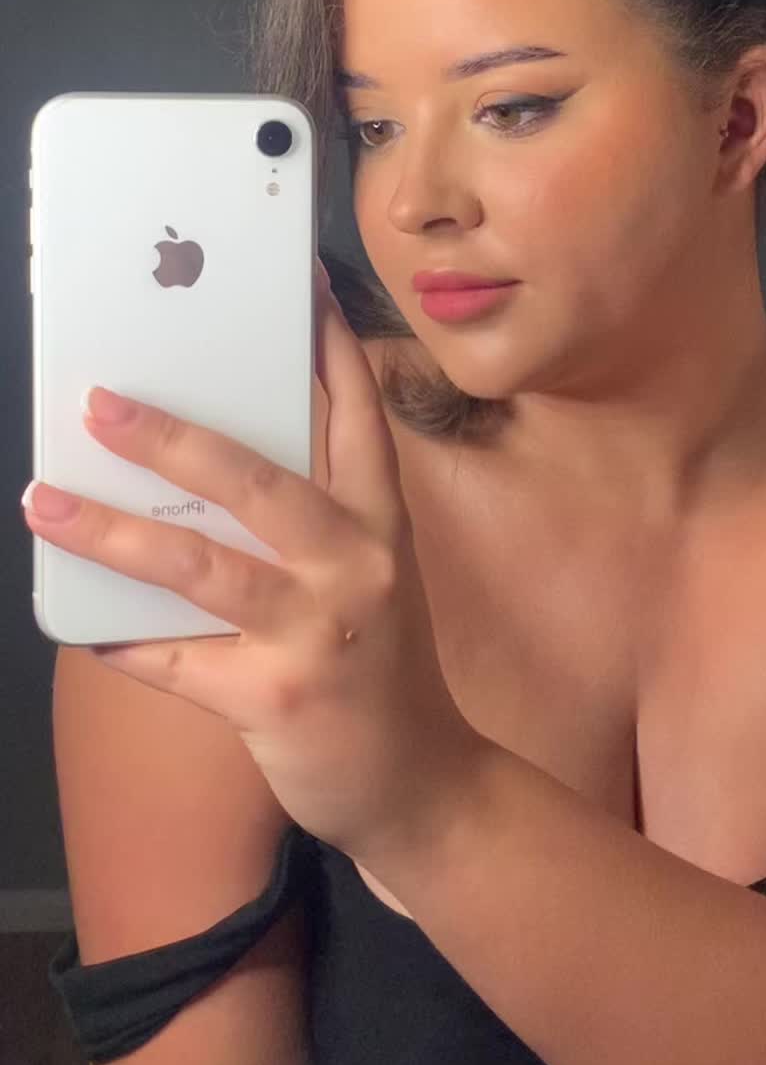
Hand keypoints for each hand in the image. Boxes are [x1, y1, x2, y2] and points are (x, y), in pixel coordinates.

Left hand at [22, 264, 487, 873]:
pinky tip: (78, 626)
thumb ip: (312, 518)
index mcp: (379, 521)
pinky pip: (178, 663)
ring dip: (111, 532)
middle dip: (171, 438)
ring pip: (199, 567)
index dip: (326, 346)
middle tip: (101, 402)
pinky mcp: (275, 698)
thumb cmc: (379, 662)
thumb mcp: (371, 573)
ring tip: (44, 500)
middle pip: (256, 482)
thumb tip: (205, 462)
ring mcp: (317, 632)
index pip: (354, 415)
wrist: (422, 783)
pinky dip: (122, 643)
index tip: (292, 282)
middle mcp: (357, 564)